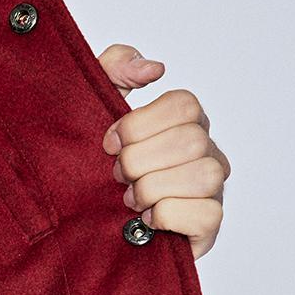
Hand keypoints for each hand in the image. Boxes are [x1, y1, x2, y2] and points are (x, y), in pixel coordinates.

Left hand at [96, 45, 229, 259]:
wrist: (83, 227)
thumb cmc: (93, 166)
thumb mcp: (92, 108)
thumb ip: (113, 69)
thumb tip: (153, 68)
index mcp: (184, 122)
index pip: (185, 104)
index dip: (140, 124)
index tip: (109, 143)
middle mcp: (206, 152)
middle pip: (191, 140)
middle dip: (140, 161)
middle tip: (117, 176)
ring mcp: (212, 189)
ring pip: (203, 175)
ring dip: (152, 189)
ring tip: (130, 200)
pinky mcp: (208, 226)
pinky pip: (207, 215)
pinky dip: (167, 216)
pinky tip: (146, 221)